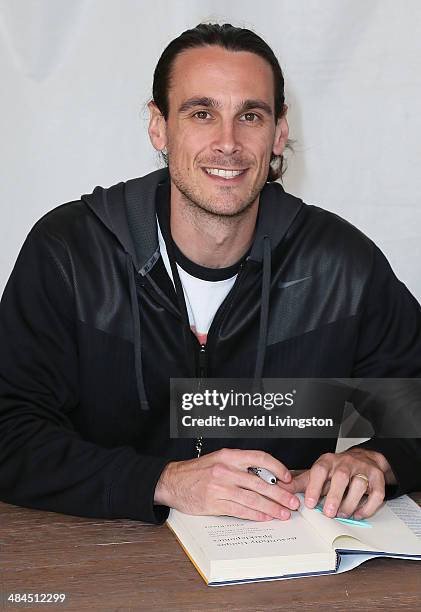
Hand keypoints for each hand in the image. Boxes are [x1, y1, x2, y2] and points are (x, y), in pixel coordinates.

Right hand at [154, 448, 300, 520]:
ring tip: (283, 513)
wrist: (173, 481)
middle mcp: (226, 470)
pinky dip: (255, 515)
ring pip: (252, 499)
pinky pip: (239, 510)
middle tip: (292, 501)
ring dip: (271, 508)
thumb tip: (266, 476)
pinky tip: (265, 517)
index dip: (277, 468)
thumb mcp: (219, 459)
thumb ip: (240, 465)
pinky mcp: (214, 504)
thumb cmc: (197, 470)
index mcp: (229, 456)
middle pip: (259, 483)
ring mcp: (220, 488)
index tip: (287, 477)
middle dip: (280, 494)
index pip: (259, 458)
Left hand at [286, 448, 395, 519]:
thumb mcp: (317, 473)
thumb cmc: (337, 469)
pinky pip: (376, 493)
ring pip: (360, 484)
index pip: (320, 470)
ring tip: (342, 514)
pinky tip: (358, 514)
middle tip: (328, 513)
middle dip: (334, 496)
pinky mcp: (377, 478)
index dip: (314, 486)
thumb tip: (279, 488)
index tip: (309, 503)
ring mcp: (363, 469)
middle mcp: (346, 463)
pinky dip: (368, 507)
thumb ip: (301, 482)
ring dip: (350, 502)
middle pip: (341, 476)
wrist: (363, 458)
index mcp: (328, 461)